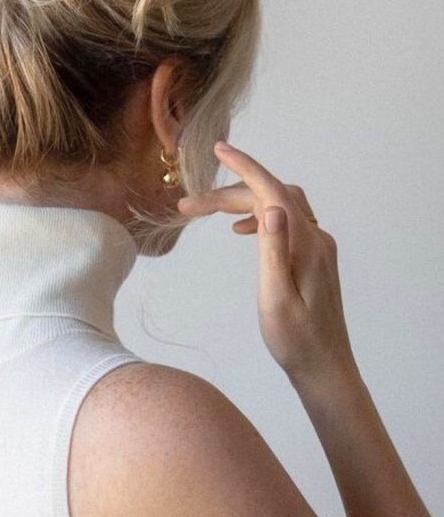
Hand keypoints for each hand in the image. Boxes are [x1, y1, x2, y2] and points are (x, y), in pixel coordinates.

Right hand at [177, 141, 358, 386]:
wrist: (326, 368)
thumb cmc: (296, 342)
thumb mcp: (276, 299)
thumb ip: (272, 251)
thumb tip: (269, 207)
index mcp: (305, 245)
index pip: (272, 192)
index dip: (245, 167)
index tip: (219, 149)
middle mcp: (316, 239)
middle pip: (271, 196)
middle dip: (230, 192)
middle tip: (190, 205)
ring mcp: (317, 247)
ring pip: (278, 206)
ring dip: (244, 203)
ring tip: (207, 214)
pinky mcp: (314, 258)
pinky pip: (286, 222)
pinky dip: (259, 217)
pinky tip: (239, 231)